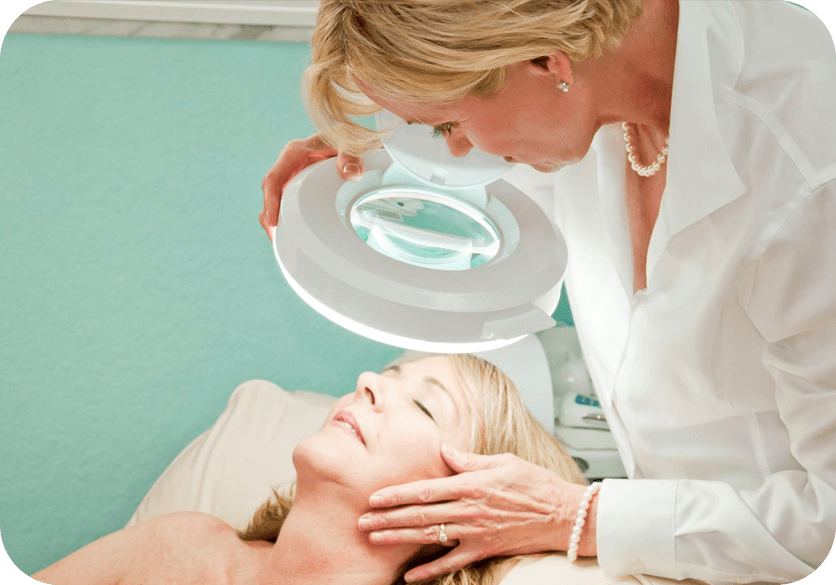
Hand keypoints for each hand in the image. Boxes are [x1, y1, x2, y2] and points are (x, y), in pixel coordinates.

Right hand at [260, 134, 363, 240]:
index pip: (275, 178)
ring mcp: (293, 176)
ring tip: (282, 242)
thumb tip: (351, 173)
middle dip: (269, 216)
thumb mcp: (352, 144)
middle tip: (276, 239)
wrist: (353, 138)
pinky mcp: (299, 185)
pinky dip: (287, 218)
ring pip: (276, 199)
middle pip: (271, 192)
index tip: (272, 220)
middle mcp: (290, 165)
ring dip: (276, 220)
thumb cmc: (349, 139)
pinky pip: (287, 202)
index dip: (270, 200)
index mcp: (295, 153)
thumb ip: (352, 156)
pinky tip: (292, 234)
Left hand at [358, 445, 595, 581]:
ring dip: (398, 539)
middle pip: (419, 515)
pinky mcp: (484, 549)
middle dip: (387, 518)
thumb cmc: (535, 483)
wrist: (562, 514)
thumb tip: (444, 449)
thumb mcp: (502, 461)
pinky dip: (430, 570)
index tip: (374, 497)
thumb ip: (469, 459)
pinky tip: (409, 576)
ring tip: (374, 539)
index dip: (396, 494)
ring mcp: (474, 531)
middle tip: (361, 521)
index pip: (424, 489)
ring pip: (428, 536)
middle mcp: (467, 509)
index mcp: (469, 484)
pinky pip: (451, 562)